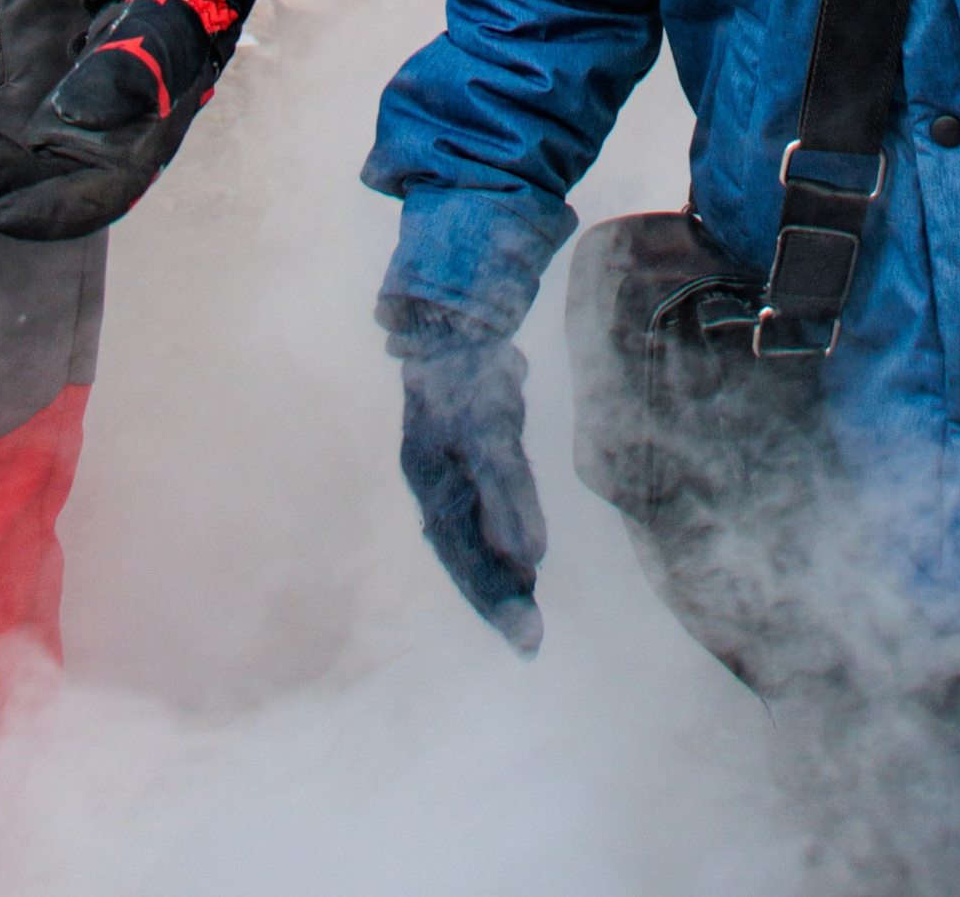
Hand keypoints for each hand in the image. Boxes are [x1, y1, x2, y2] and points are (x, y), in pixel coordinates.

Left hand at [0, 0, 257, 238]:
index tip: (1, 216)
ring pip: (27, 180)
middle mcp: (102, 170)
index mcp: (135, 161)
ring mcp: (76, 157)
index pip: (91, 205)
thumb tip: (73, 116)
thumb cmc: (156, 39)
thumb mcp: (147, 51)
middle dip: (6, 184)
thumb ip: (116, 81)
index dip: (46, 215)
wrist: (149, 22)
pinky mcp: (54, 141)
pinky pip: (16, 160)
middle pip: (50, 194)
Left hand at [389, 303, 545, 652]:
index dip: (485, 593)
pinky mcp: (481, 422)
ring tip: (527, 613)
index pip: (455, 551)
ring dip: (502, 570)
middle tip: (529, 644)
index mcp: (429, 479)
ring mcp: (454, 450)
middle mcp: (432, 472)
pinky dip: (512, 514)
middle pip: (461, 548)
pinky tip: (530, 550)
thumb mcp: (475, 436)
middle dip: (494, 599)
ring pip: (476, 520)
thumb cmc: (466, 383)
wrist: (448, 314)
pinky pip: (496, 476)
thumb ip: (495, 487)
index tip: (519, 636)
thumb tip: (524, 545)